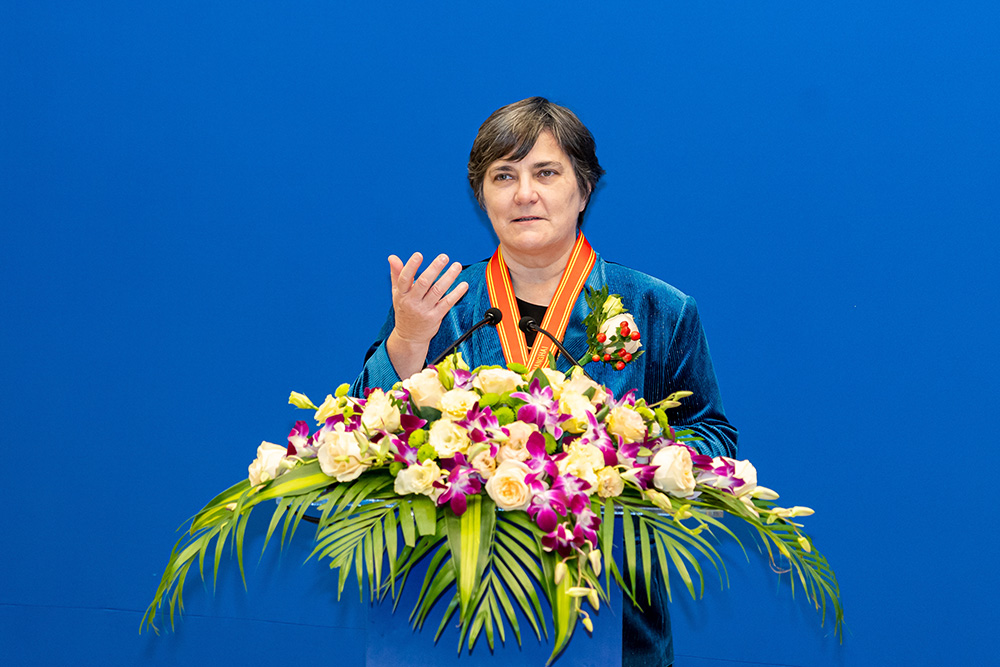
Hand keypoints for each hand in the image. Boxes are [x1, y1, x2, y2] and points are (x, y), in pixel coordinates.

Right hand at [386, 252, 468, 377]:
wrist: (409, 337)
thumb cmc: (404, 311)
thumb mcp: (397, 293)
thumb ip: (396, 274)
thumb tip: (392, 257)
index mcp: (401, 294)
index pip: (405, 278)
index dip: (411, 266)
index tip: (418, 255)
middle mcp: (412, 302)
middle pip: (423, 283)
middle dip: (434, 268)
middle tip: (444, 257)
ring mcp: (424, 310)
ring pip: (438, 291)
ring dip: (449, 277)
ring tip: (457, 266)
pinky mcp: (435, 317)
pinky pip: (447, 303)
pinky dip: (456, 293)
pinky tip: (463, 284)